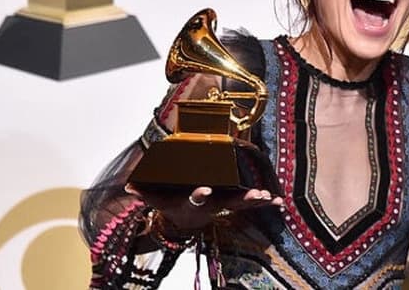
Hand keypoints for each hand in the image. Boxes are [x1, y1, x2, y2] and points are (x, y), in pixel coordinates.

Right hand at [125, 183, 282, 230]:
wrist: (185, 223)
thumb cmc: (172, 205)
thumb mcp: (158, 200)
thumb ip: (145, 192)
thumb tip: (129, 186)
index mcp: (193, 201)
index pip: (196, 197)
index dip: (199, 194)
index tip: (204, 189)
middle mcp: (213, 204)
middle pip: (229, 202)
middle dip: (243, 198)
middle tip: (257, 194)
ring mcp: (225, 205)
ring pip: (244, 202)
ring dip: (259, 200)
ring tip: (272, 197)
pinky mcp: (234, 203)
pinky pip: (252, 203)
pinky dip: (265, 203)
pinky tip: (279, 201)